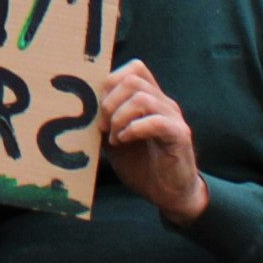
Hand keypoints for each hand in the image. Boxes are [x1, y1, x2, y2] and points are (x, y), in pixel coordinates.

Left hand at [96, 60, 207, 224]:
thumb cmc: (142, 165)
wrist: (168, 194)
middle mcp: (164, 103)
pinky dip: (134, 129)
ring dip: (120, 118)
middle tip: (103, 127)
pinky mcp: (180, 135)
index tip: (99, 110)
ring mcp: (174, 117)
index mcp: (150, 99)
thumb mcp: (115, 140)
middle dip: (110, 102)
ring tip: (115, 139)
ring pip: (142, 98)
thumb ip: (105, 121)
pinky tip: (125, 141)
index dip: (110, 83)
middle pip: (133, 79)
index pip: (134, 68)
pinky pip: (156, 121)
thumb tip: (83, 108)